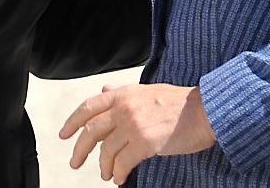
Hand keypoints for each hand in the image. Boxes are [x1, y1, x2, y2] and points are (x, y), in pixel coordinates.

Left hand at [60, 84, 216, 183]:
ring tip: (105, 174)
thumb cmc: (179, 102)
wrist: (205, 111)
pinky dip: (118, 173)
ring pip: (106, 150)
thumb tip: (104, 90)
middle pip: (91, 131)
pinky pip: (122, 163)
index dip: (72, 122)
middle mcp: (124, 107)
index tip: (64, 135)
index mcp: (123, 93)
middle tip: (75, 162)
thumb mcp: (147, 91)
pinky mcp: (144, 142)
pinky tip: (119, 179)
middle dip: (80, 149)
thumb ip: (123, 93)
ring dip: (103, 166)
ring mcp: (133, 124)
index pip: (88, 107)